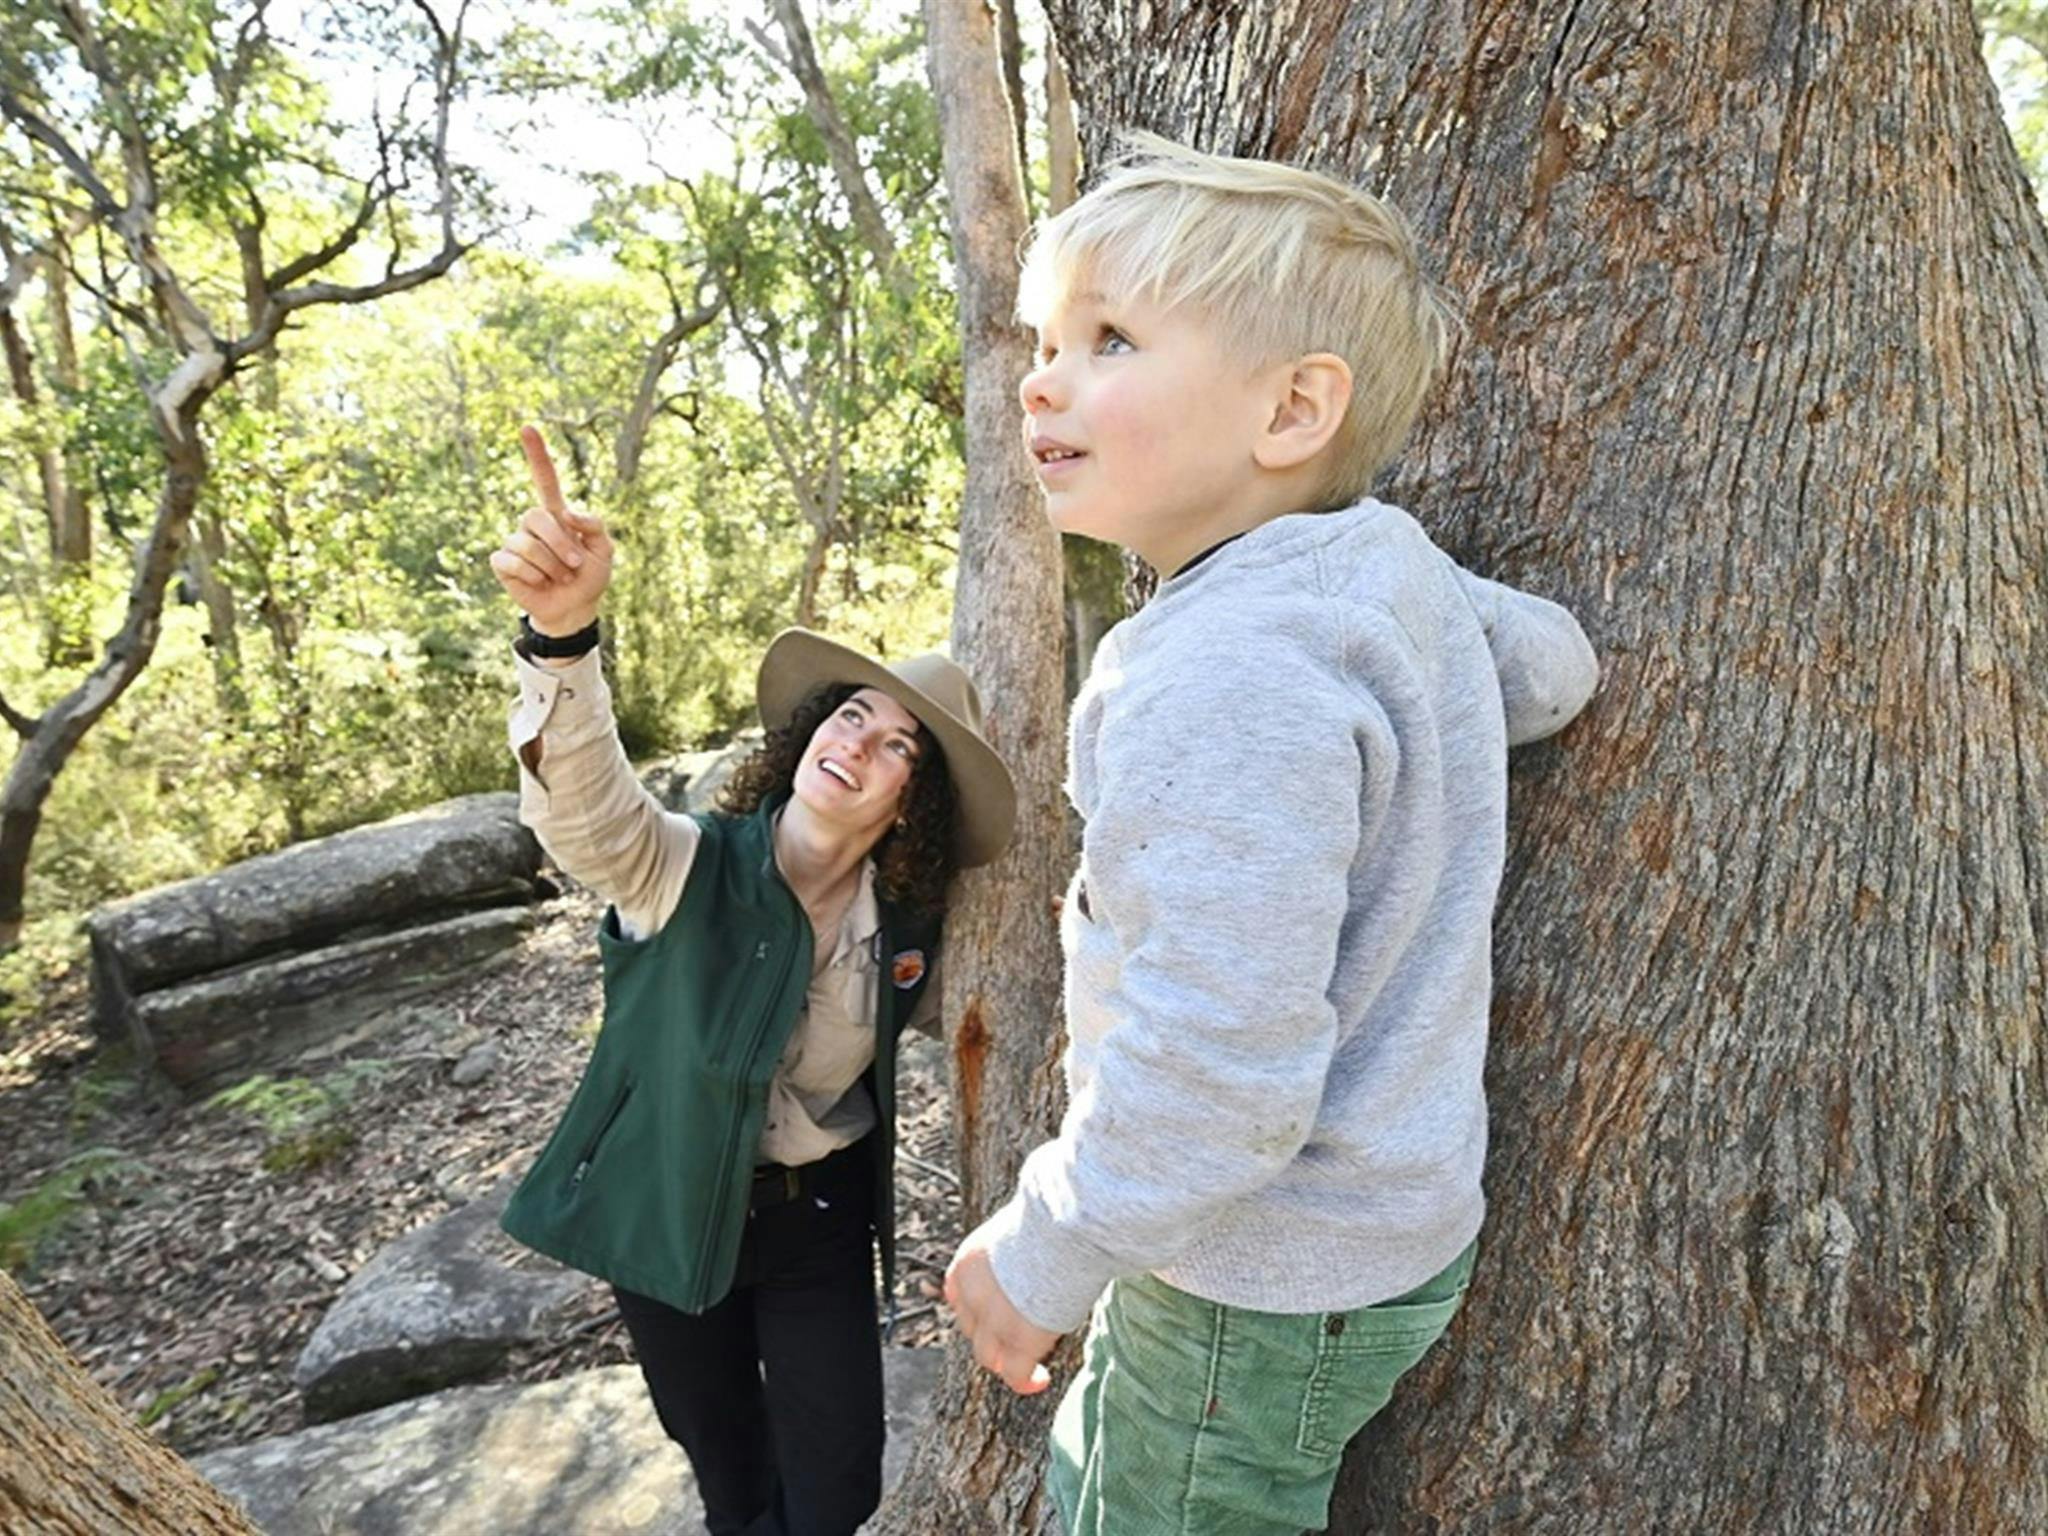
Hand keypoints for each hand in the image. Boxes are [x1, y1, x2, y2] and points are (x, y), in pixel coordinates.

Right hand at [489, 424, 614, 635]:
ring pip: (526, 543)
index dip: (537, 454)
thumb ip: (594, 526)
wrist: (575, 609)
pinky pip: (512, 562)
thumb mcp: (604, 550)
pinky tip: (540, 583)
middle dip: (560, 543)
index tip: (528, 427)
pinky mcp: (503, 563)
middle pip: (536, 516)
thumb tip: (567, 513)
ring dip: (551, 566)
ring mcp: (516, 542)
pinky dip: (533, 576)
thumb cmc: (590, 577)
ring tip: (560, 578)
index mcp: (558, 515)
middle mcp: (533, 525)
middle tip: (576, 566)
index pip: (545, 479)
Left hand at [944, 1226, 1059, 1394]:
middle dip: (990, 1333)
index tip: (987, 1312)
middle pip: (972, 1327)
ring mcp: (995, 1323)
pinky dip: (1027, 1381)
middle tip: (1016, 1332)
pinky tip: (1040, 1380)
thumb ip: (1013, 1243)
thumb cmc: (1049, 1218)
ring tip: (1026, 1364)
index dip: (973, 1307)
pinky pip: (1016, 1375)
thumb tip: (1032, 1239)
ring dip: (1004, 1360)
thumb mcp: (1015, 1224)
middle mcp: (973, 1295)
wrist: (1062, 1228)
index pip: (957, 1294)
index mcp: (968, 1262)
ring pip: (987, 1356)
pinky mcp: (1021, 1343)